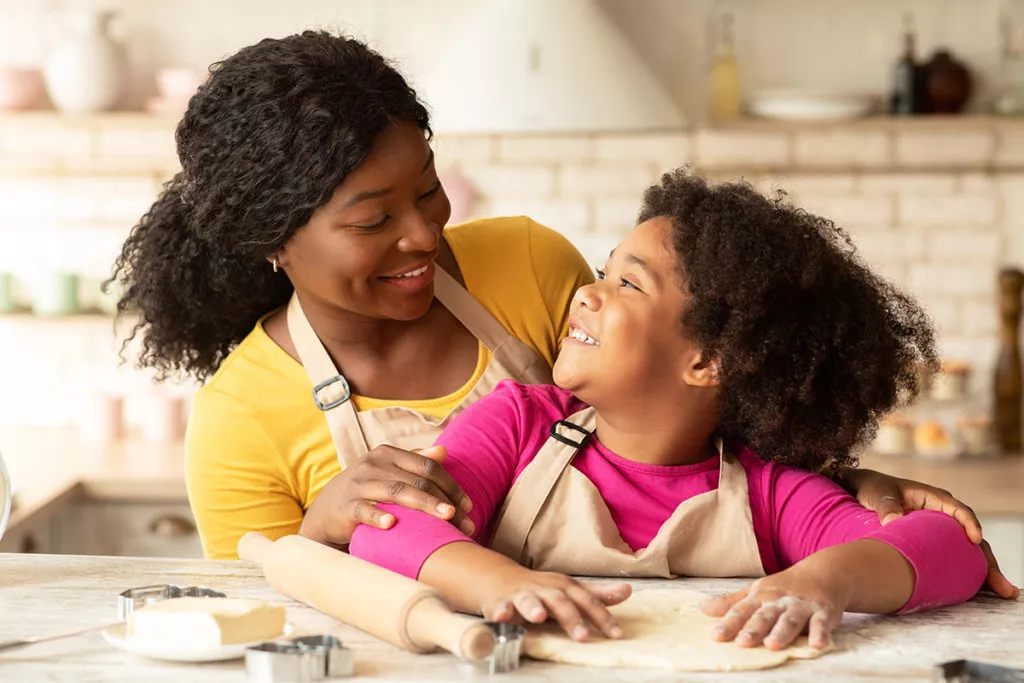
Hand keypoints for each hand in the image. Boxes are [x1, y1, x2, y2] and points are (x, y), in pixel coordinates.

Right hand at [299, 445, 473, 547]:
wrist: (325, 511)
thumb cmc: (366, 491)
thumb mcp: (389, 472)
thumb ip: (415, 461)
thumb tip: (444, 451)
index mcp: (388, 453)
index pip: (428, 466)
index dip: (451, 485)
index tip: (468, 507)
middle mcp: (373, 464)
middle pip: (417, 480)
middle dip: (444, 501)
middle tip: (465, 521)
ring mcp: (358, 484)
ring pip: (397, 492)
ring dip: (425, 505)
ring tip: (445, 519)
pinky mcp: (345, 506)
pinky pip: (364, 510)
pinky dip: (378, 516)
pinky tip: (393, 524)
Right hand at [481, 565, 630, 641]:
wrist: (501, 579)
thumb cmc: (542, 589)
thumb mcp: (571, 590)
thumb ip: (597, 595)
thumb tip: (627, 590)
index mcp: (565, 587)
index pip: (588, 602)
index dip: (602, 618)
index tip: (616, 635)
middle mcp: (545, 590)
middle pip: (560, 602)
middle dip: (570, 618)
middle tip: (582, 636)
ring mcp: (522, 595)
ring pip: (528, 600)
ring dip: (533, 607)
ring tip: (538, 617)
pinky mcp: (501, 602)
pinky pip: (499, 607)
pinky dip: (499, 611)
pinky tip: (500, 617)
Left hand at [700, 571, 844, 650]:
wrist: (824, 572)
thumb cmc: (784, 587)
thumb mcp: (756, 591)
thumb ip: (731, 603)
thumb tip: (701, 607)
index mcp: (760, 596)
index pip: (741, 611)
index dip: (728, 623)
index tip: (716, 636)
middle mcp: (779, 600)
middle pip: (764, 616)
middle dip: (753, 628)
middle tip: (743, 642)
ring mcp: (801, 606)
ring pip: (790, 619)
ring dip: (781, 632)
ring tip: (772, 645)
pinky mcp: (823, 612)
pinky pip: (822, 623)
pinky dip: (820, 633)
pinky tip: (816, 644)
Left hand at [840, 469, 1019, 599]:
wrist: (862, 491)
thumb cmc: (873, 488)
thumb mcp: (879, 494)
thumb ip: (887, 507)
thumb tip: (894, 523)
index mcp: (934, 497)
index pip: (958, 510)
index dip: (969, 524)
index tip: (975, 539)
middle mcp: (943, 514)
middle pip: (970, 537)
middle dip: (987, 559)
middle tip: (1002, 584)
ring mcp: (941, 531)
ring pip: (969, 551)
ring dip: (984, 571)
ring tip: (1001, 591)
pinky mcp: (935, 545)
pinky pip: (956, 558)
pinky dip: (968, 573)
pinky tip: (979, 592)